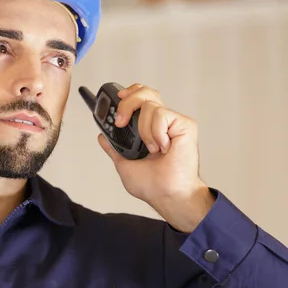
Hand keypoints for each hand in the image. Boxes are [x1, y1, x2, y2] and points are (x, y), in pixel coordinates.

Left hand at [97, 83, 214, 232]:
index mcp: (150, 128)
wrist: (166, 195)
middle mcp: (162, 122)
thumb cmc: (153, 185)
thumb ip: (113, 148)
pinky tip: (163, 148)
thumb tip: (102, 137)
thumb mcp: (124, 164)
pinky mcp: (185, 125)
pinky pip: (162, 115)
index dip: (129, 93)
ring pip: (150, 105)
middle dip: (128, 103)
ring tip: (152, 149)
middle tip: (121, 122)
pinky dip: (156, 132)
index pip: (141, 98)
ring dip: (144, 130)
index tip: (118, 99)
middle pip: (145, 92)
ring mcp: (174, 122)